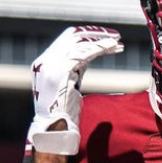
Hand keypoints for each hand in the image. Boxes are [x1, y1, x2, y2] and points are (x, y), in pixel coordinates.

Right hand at [29, 26, 122, 154]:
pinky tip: (113, 48)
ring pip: (80, 44)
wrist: (54, 128)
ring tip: (119, 44)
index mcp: (43, 63)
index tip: (105, 37)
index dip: (87, 35)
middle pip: (72, 36)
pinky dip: (100, 48)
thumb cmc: (64, 112)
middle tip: (116, 36)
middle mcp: (45, 61)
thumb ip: (75, 67)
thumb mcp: (69, 83)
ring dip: (101, 41)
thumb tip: (89, 53)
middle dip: (96, 34)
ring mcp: (51, 65)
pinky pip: (84, 53)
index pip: (66, 39)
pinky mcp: (62, 70)